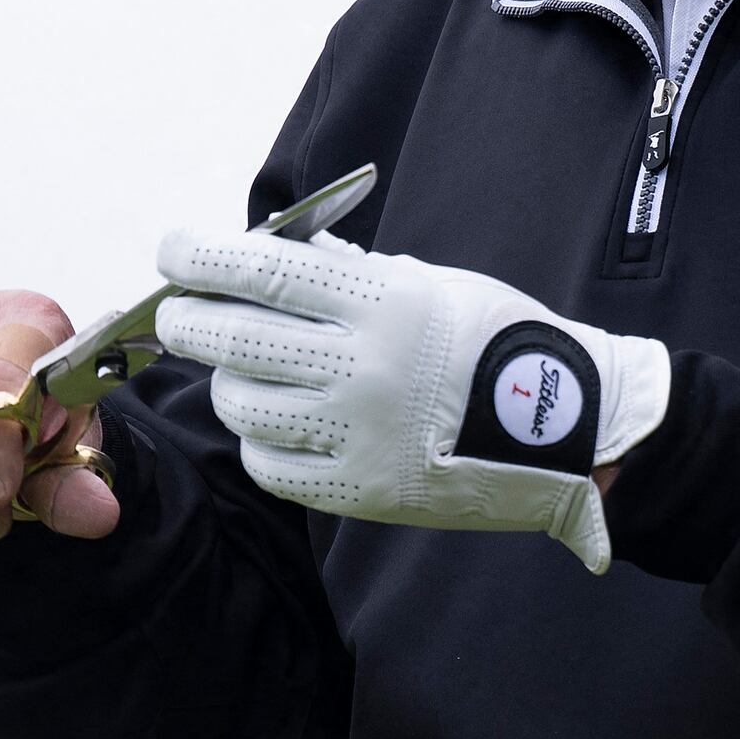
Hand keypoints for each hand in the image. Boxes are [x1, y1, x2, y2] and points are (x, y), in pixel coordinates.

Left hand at [153, 229, 670, 574]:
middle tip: (181, 315)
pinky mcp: (360, 489)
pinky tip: (279, 424)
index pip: (263, 268)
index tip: (174, 250)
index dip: (201, 257)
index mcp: (382, 300)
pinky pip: (271, 464)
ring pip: (242, 404)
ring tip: (246, 374)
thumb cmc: (493, 342)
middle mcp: (362, 365)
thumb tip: (270, 255)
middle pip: (233, 338)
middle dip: (188, 321)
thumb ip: (350, 272)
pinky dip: (261, 440)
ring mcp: (358, 432)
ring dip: (228, 383)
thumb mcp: (429, 284)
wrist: (565, 428)